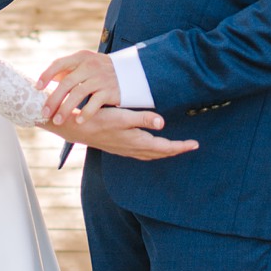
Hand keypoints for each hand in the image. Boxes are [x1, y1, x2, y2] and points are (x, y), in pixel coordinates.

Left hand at [38, 48, 119, 120]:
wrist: (133, 72)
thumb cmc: (101, 70)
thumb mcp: (86, 64)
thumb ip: (68, 70)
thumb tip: (46, 79)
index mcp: (81, 57)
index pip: (59, 63)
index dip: (46, 75)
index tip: (36, 88)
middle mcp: (90, 65)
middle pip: (66, 82)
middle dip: (53, 99)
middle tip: (44, 113)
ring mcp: (101, 78)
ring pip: (78, 93)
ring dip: (65, 109)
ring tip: (58, 121)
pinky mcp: (111, 91)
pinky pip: (95, 103)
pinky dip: (85, 113)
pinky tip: (78, 121)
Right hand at [47, 104, 197, 160]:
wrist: (75, 128)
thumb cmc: (98, 119)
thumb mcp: (122, 116)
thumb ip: (142, 119)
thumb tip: (162, 123)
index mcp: (137, 142)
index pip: (165, 147)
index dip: (181, 146)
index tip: (195, 144)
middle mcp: (133, 149)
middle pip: (160, 153)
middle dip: (176, 150)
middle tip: (190, 145)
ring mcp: (125, 150)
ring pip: (151, 154)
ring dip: (165, 151)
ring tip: (176, 147)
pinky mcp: (119, 147)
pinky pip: (142, 153)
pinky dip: (152, 151)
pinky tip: (151, 146)